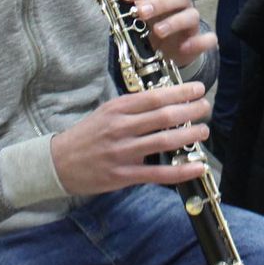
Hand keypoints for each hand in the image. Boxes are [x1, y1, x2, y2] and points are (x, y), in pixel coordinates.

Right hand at [49, 82, 210, 195]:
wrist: (57, 163)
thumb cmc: (87, 135)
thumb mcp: (106, 112)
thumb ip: (133, 107)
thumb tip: (165, 99)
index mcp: (117, 109)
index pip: (155, 97)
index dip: (180, 92)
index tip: (198, 88)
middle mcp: (120, 128)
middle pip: (163, 116)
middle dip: (190, 110)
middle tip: (206, 107)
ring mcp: (122, 152)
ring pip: (164, 141)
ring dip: (189, 135)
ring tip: (204, 131)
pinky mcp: (123, 175)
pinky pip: (157, 173)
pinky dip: (180, 171)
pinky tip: (197, 166)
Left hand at [120, 0, 215, 68]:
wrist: (169, 53)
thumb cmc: (151, 30)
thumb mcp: (140, 20)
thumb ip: (132, 12)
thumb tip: (119, 5)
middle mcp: (181, 5)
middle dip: (159, 3)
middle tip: (141, 12)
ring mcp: (192, 23)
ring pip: (192, 16)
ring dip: (174, 22)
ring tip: (157, 31)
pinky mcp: (200, 40)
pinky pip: (207, 39)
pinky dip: (199, 42)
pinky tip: (185, 47)